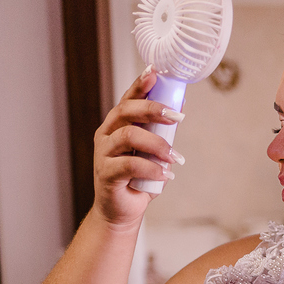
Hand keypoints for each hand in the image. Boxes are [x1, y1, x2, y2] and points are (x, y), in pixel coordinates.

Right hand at [92, 67, 183, 227]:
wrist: (122, 211)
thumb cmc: (138, 179)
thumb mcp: (153, 152)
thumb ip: (162, 131)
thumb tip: (180, 106)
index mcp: (117, 125)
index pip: (128, 99)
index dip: (140, 85)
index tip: (155, 73)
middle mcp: (107, 135)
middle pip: (126, 111)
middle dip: (153, 110)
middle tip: (178, 117)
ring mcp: (104, 153)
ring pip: (129, 136)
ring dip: (158, 144)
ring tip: (176, 158)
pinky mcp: (106, 174)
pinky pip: (129, 165)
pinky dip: (152, 168)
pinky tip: (166, 175)